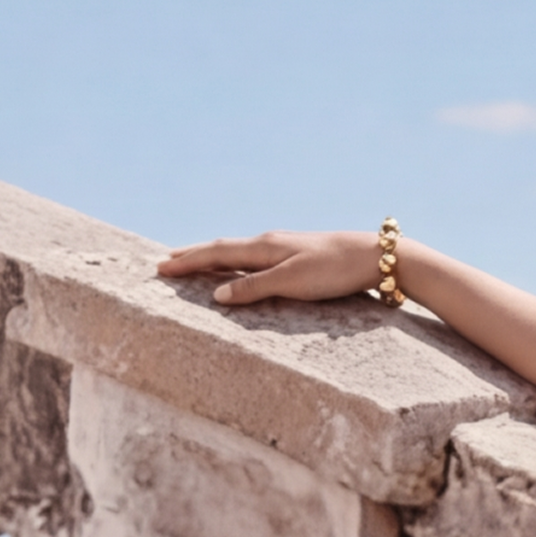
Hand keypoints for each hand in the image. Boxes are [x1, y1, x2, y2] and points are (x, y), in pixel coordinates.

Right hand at [158, 230, 387, 307]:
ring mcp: (283, 246)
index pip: (216, 253)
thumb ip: (254, 287)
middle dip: (192, 256)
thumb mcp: (291, 282)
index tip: (160, 269)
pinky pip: (253, 256)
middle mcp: (269, 242)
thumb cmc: (334, 270)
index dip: (187, 262)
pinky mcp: (297, 254)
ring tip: (193, 261)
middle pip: (222, 248)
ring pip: (237, 250)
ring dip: (212, 256)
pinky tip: (237, 264)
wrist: (375, 257)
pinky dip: (234, 260)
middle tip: (165, 263)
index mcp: (264, 247)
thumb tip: (216, 294)